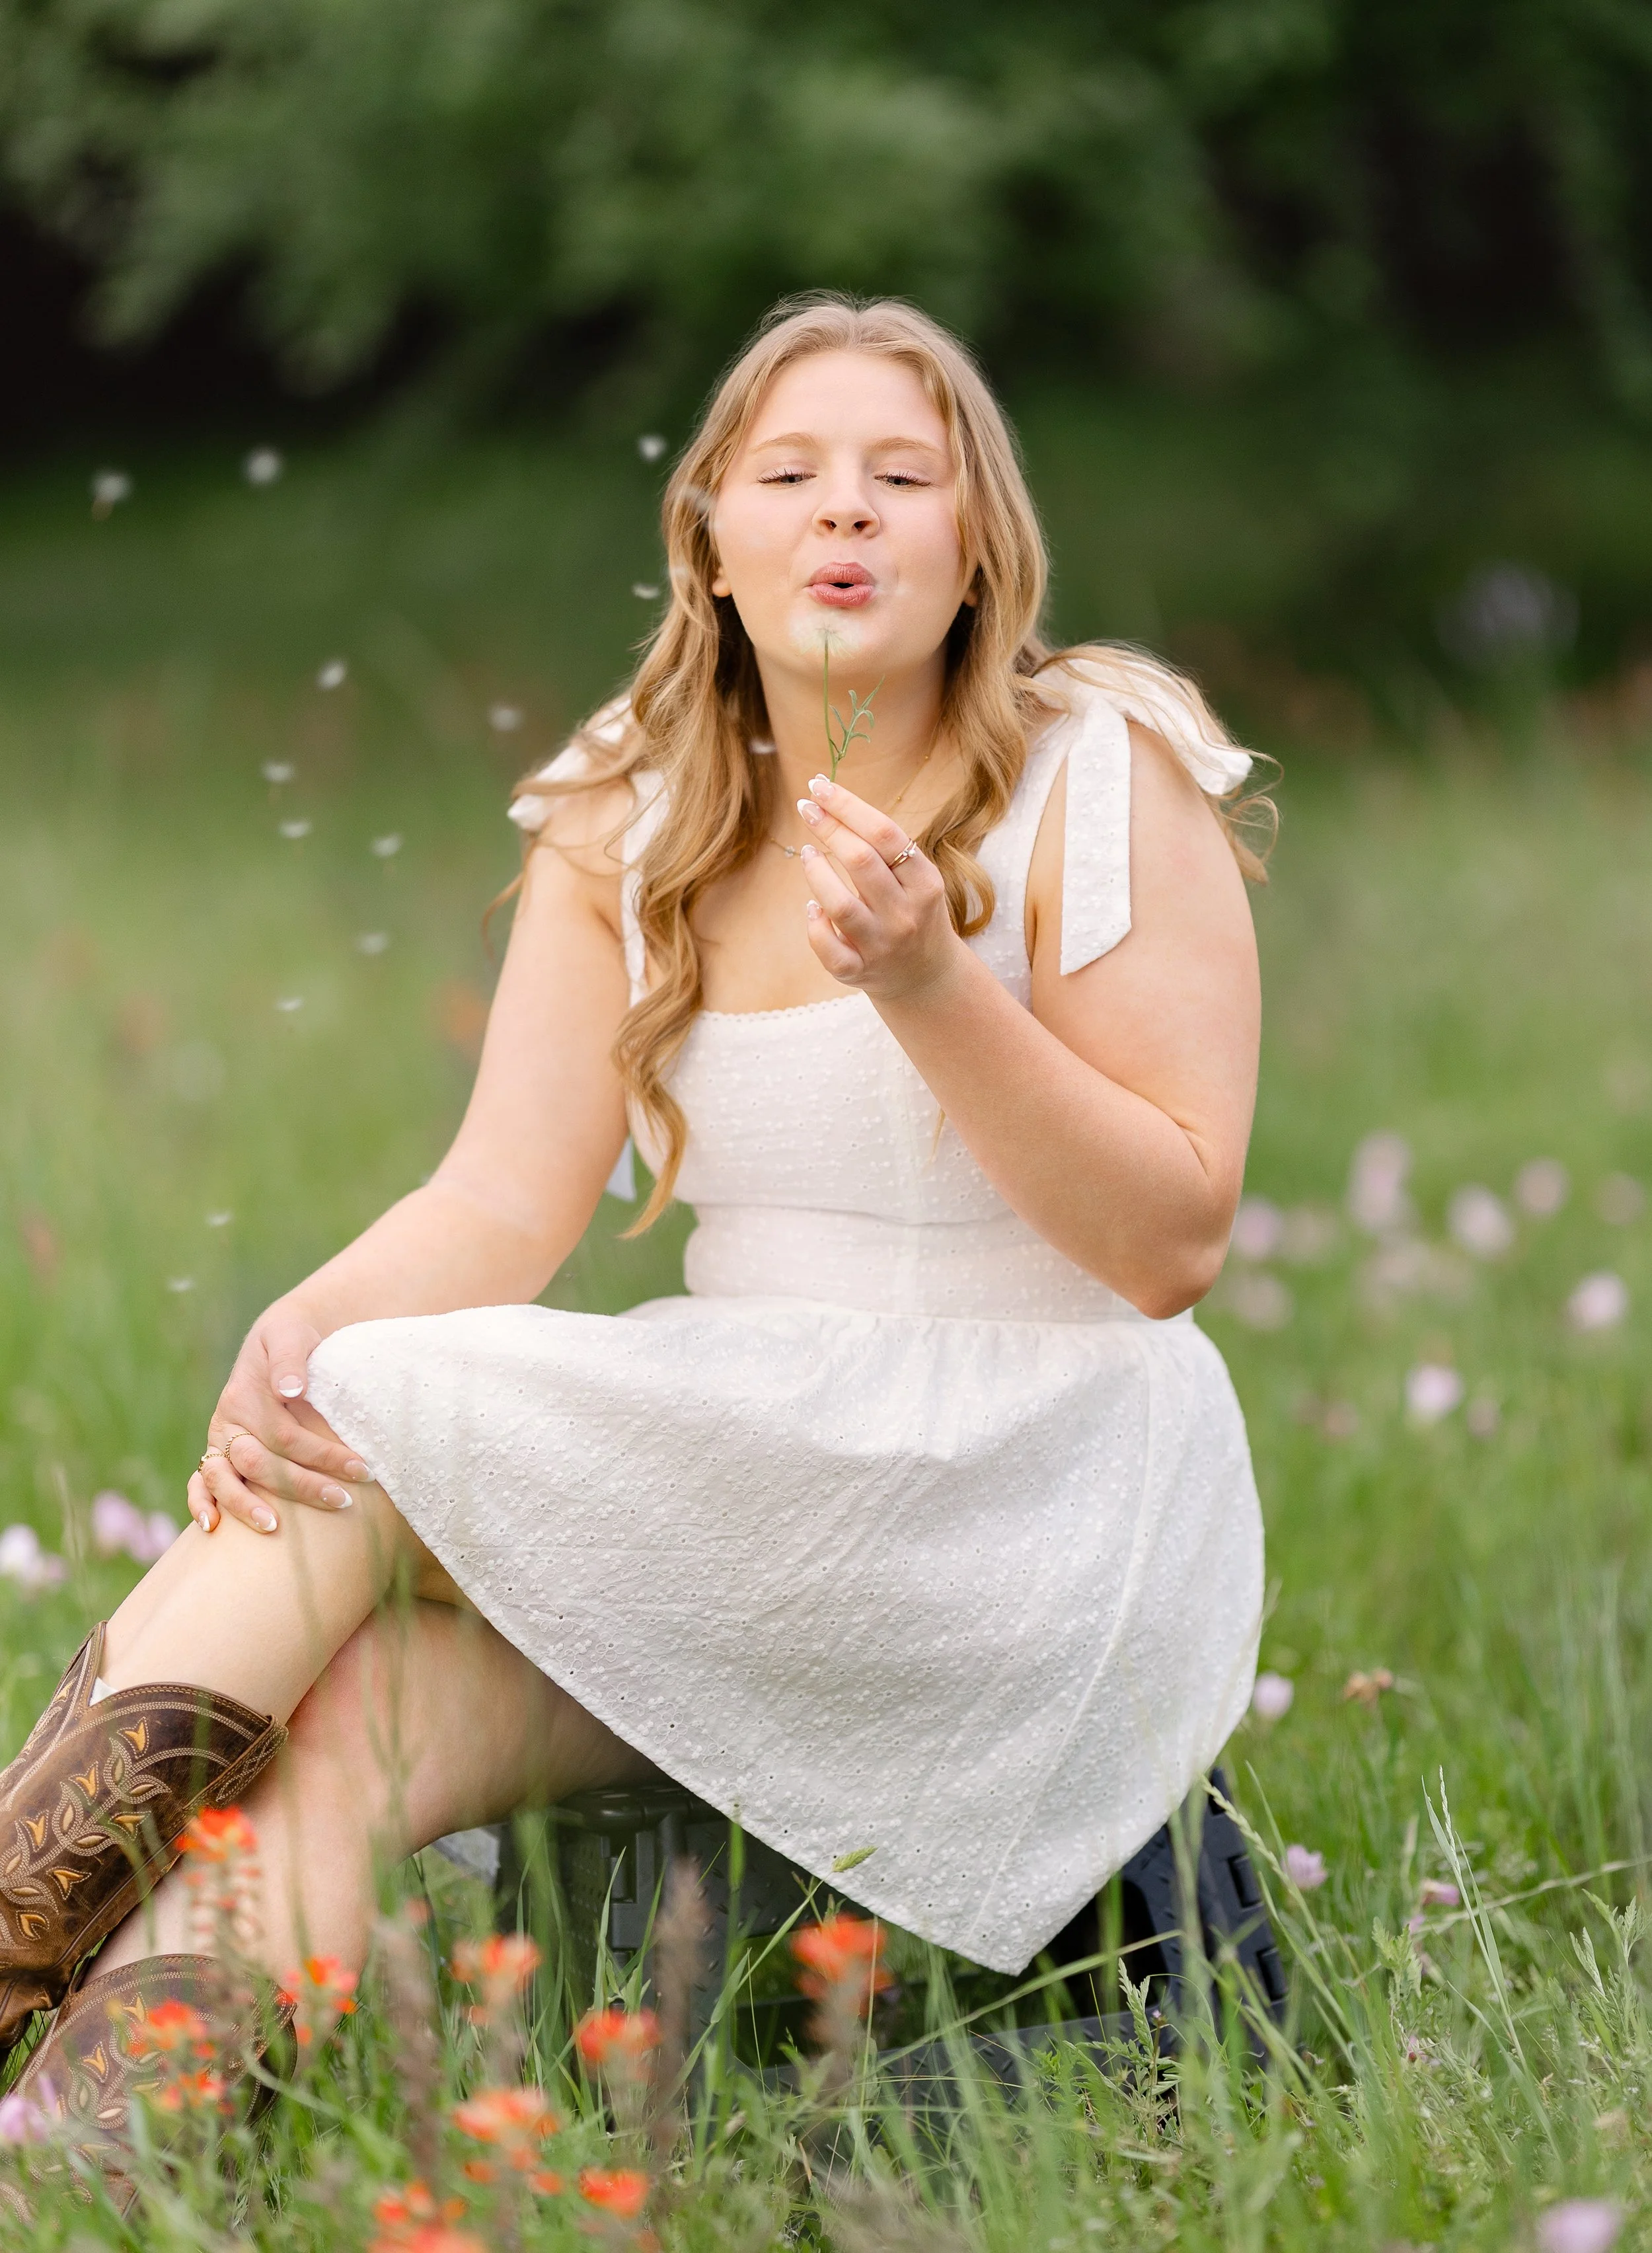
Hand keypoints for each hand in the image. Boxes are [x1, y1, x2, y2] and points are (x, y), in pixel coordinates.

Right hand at [188, 1303, 369, 1536]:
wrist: (278, 1338)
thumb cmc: (292, 1339)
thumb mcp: (291, 1337)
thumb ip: (290, 1360)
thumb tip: (291, 1391)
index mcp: (244, 1396)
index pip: (286, 1437)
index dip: (324, 1456)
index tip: (364, 1470)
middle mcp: (226, 1421)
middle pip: (259, 1464)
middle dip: (302, 1486)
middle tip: (344, 1500)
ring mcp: (219, 1440)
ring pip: (224, 1479)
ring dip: (247, 1506)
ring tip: (276, 1528)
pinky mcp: (217, 1453)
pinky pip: (199, 1481)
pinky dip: (200, 1503)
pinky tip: (212, 1528)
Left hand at [796, 772, 961, 1003]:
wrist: (928, 976)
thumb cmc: (913, 911)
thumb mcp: (917, 879)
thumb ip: (886, 848)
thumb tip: (833, 804)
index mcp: (925, 883)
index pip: (885, 834)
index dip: (847, 805)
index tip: (819, 786)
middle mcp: (905, 914)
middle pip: (860, 861)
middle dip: (828, 827)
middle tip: (806, 806)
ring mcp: (882, 945)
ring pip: (839, 904)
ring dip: (815, 872)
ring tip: (807, 852)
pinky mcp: (860, 972)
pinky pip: (829, 950)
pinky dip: (815, 925)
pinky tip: (812, 907)